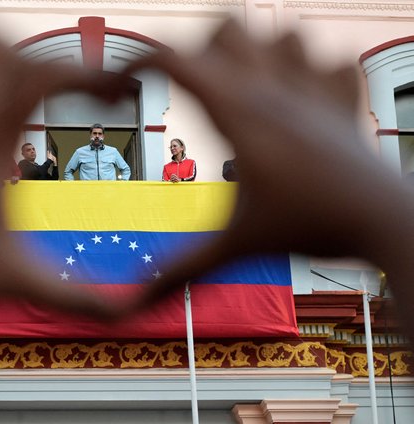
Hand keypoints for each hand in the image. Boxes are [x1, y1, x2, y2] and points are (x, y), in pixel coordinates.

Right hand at [124, 21, 413, 315]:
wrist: (385, 222)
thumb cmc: (310, 230)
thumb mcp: (233, 249)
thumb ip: (177, 274)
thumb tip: (127, 307)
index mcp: (240, 115)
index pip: (175, 60)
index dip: (137, 60)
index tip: (125, 83)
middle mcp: (276, 89)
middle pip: (227, 25)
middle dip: (201, 50)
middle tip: (197, 92)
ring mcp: (316, 89)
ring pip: (281, 31)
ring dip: (259, 54)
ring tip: (249, 95)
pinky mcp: (345, 99)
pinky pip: (330, 56)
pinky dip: (312, 69)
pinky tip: (299, 104)